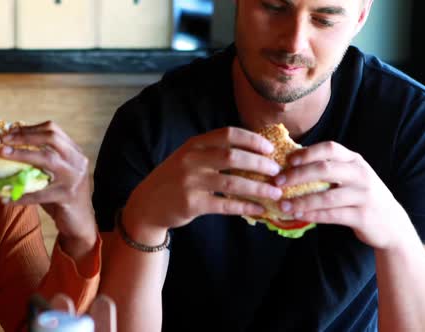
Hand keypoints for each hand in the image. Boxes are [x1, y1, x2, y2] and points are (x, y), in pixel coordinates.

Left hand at [0, 121, 96, 251]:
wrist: (81, 222)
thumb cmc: (63, 196)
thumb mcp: (58, 172)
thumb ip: (43, 160)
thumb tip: (12, 147)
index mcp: (75, 152)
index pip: (53, 130)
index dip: (30, 128)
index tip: (10, 131)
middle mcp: (77, 161)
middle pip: (51, 137)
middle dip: (25, 135)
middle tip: (5, 140)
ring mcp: (74, 177)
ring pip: (46, 158)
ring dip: (22, 154)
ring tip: (3, 154)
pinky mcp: (67, 195)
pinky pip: (40, 193)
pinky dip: (22, 195)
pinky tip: (7, 199)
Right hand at [122, 127, 282, 244]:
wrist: (147, 205)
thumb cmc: (174, 180)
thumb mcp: (188, 158)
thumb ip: (212, 152)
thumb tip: (253, 153)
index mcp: (194, 144)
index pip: (228, 134)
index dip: (252, 140)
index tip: (269, 148)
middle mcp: (191, 159)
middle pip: (233, 156)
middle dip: (259, 163)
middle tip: (277, 171)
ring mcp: (190, 182)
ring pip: (232, 182)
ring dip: (258, 188)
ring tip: (276, 192)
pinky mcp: (192, 203)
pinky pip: (225, 204)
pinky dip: (245, 207)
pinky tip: (259, 210)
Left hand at [275, 141, 411, 249]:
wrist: (391, 223)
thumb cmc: (360, 195)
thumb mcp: (350, 176)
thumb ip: (328, 167)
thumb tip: (289, 162)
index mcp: (354, 160)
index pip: (329, 148)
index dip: (307, 153)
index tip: (287, 160)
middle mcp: (360, 174)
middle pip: (324, 170)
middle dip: (297, 175)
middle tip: (277, 182)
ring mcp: (363, 196)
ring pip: (326, 197)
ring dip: (301, 201)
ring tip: (282, 205)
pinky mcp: (363, 217)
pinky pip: (332, 215)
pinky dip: (312, 215)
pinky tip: (297, 216)